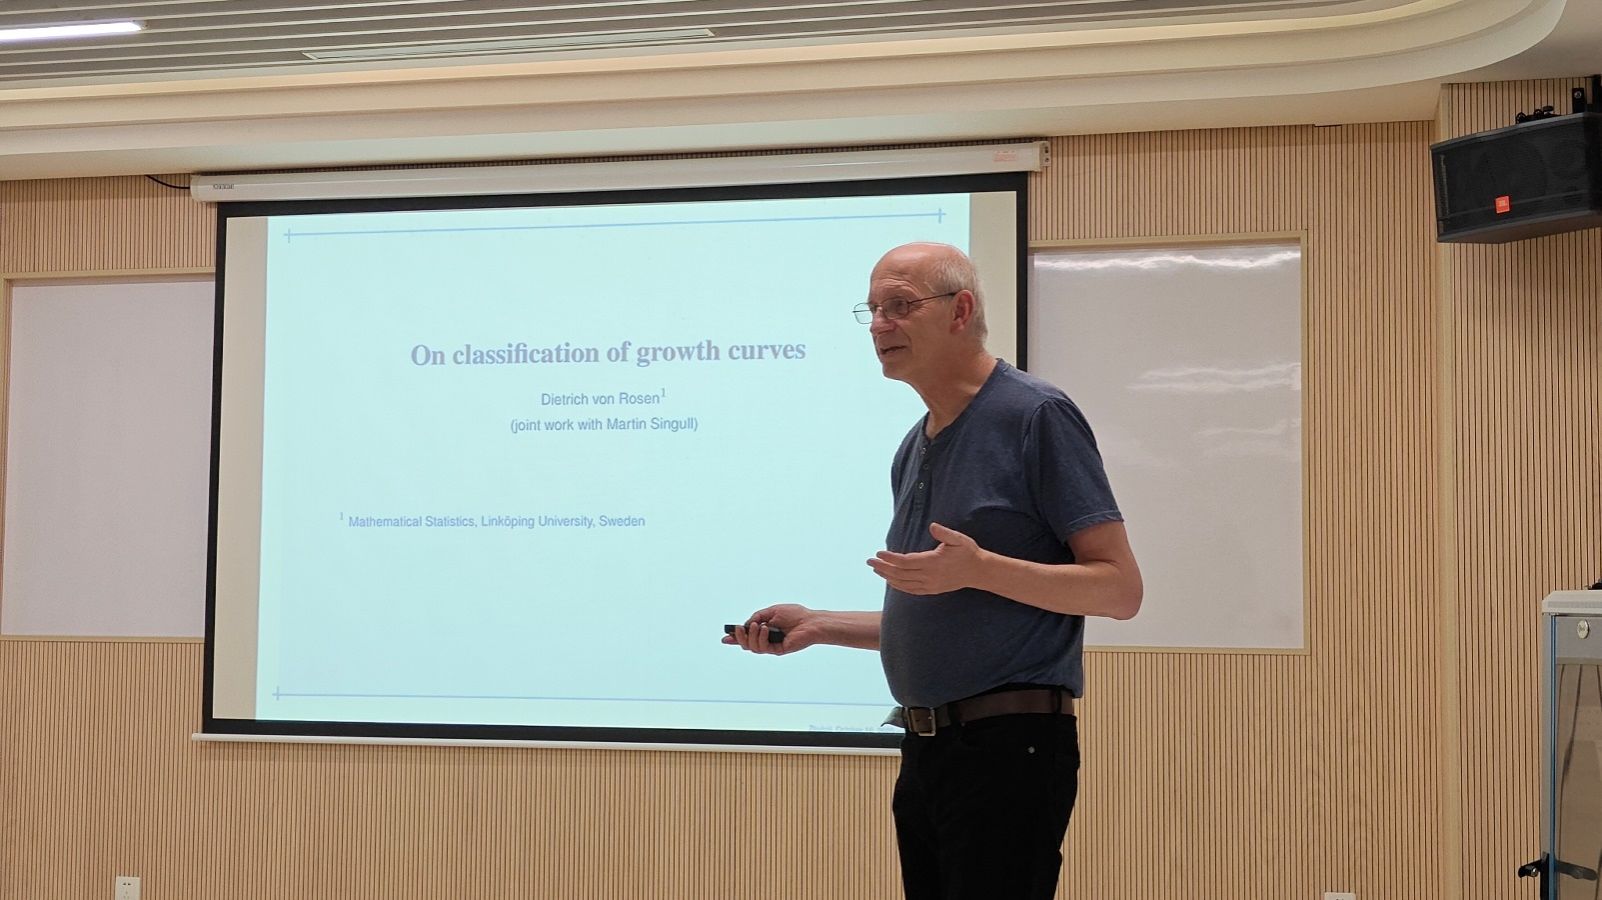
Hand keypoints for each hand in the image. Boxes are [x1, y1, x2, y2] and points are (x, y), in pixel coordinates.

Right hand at [721, 603, 820, 655]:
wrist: (810, 621)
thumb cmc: (795, 614)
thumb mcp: (772, 610)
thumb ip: (758, 616)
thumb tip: (747, 624)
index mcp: (765, 629)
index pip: (747, 636)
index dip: (735, 638)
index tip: (725, 637)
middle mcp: (767, 639)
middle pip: (747, 644)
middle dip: (739, 637)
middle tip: (738, 629)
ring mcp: (772, 646)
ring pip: (752, 647)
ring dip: (751, 636)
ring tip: (757, 625)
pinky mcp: (778, 650)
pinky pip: (763, 647)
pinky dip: (761, 637)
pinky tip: (765, 629)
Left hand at [867, 522, 986, 594]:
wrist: (978, 572)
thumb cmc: (968, 552)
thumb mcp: (959, 539)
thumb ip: (945, 533)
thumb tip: (932, 526)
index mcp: (933, 562)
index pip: (906, 562)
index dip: (890, 558)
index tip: (879, 552)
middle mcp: (929, 576)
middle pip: (900, 573)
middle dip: (883, 567)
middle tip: (869, 560)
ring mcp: (930, 585)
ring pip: (903, 583)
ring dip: (887, 576)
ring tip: (876, 569)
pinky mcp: (931, 590)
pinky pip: (911, 590)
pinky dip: (898, 586)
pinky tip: (890, 581)